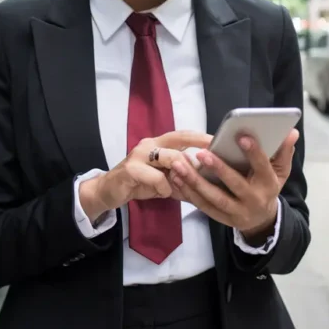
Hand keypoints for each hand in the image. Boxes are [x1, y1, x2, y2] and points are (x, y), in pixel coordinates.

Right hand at [79, 131, 212, 221]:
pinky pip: (156, 177)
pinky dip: (164, 187)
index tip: (219, 142)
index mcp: (158, 143)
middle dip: (196, 152)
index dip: (201, 137)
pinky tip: (164, 193)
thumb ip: (182, 177)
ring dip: (181, 173)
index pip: (183, 134)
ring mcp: (139, 155)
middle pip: (178, 141)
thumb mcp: (164, 180)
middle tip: (211, 165)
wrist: (109, 191)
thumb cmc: (139, 183)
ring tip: (185, 186)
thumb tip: (208, 180)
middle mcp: (149, 144)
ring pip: (169, 157)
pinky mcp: (130, 169)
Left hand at [170, 129, 298, 240]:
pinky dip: (188, 192)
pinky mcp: (222, 218)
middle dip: (218, 169)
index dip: (253, 152)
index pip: (262, 167)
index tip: (241, 136)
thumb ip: (283, 151)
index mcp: (269, 185)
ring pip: (214, 198)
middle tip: (201, 153)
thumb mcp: (280, 172)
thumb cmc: (267, 187)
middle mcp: (253, 200)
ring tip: (180, 164)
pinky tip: (177, 177)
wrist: (262, 220)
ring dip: (195, 181)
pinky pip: (202, 206)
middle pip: (235, 184)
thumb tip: (292, 132)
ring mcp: (236, 212)